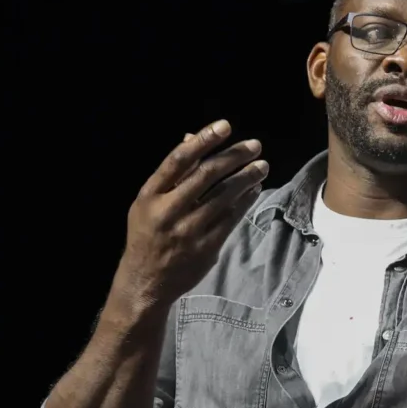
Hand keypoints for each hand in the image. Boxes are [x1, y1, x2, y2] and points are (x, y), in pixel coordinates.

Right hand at [111, 119, 267, 309]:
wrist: (145, 281)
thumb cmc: (148, 233)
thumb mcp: (149, 201)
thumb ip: (172, 173)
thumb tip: (193, 137)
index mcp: (150, 195)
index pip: (179, 159)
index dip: (204, 140)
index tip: (225, 126)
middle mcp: (168, 211)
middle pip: (207, 175)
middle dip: (235, 157)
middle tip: (255, 146)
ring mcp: (188, 230)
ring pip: (224, 196)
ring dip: (247, 178)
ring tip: (261, 167)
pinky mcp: (206, 247)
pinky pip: (231, 218)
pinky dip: (245, 201)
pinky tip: (254, 190)